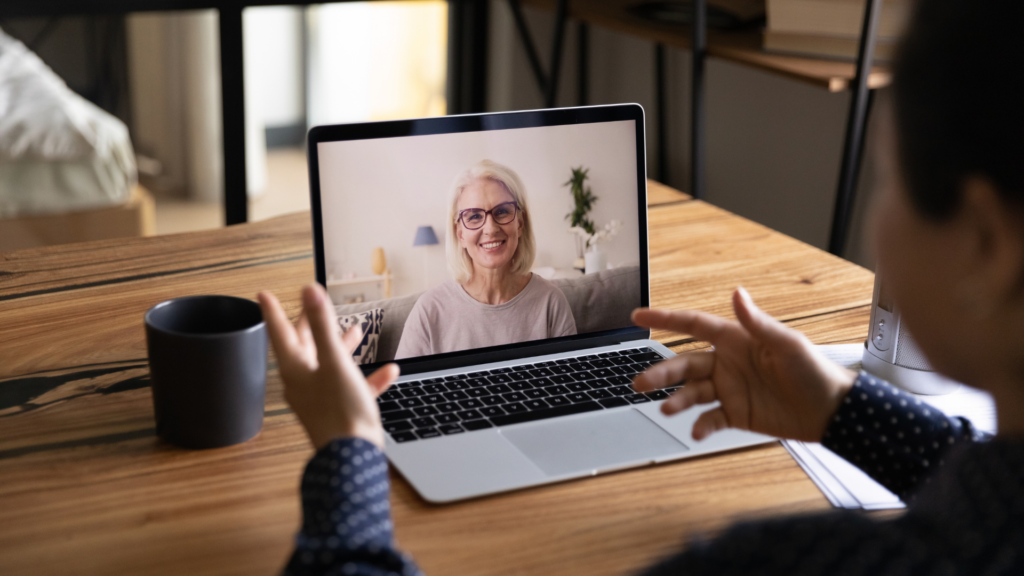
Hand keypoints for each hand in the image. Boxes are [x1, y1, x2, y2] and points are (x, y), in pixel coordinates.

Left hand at [258, 284, 399, 449]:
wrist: (352, 457)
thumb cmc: (340, 412)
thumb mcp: (334, 360)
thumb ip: (322, 325)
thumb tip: (309, 292)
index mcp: (295, 369)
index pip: (279, 332)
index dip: (273, 311)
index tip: (264, 295)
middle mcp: (304, 382)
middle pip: (305, 346)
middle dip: (314, 325)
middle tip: (313, 308)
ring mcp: (320, 397)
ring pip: (330, 364)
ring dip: (343, 346)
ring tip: (357, 331)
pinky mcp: (339, 410)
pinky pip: (352, 386)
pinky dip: (367, 376)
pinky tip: (387, 371)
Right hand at [631, 287, 855, 441]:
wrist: (832, 412)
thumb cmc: (814, 371)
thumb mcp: (787, 344)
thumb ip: (757, 322)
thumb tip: (737, 293)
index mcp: (735, 340)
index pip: (693, 325)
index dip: (665, 319)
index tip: (638, 316)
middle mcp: (727, 363)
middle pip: (684, 364)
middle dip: (661, 373)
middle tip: (640, 383)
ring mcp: (729, 389)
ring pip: (692, 393)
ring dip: (677, 400)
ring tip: (667, 409)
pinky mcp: (736, 414)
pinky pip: (710, 418)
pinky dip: (701, 425)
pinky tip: (697, 431)